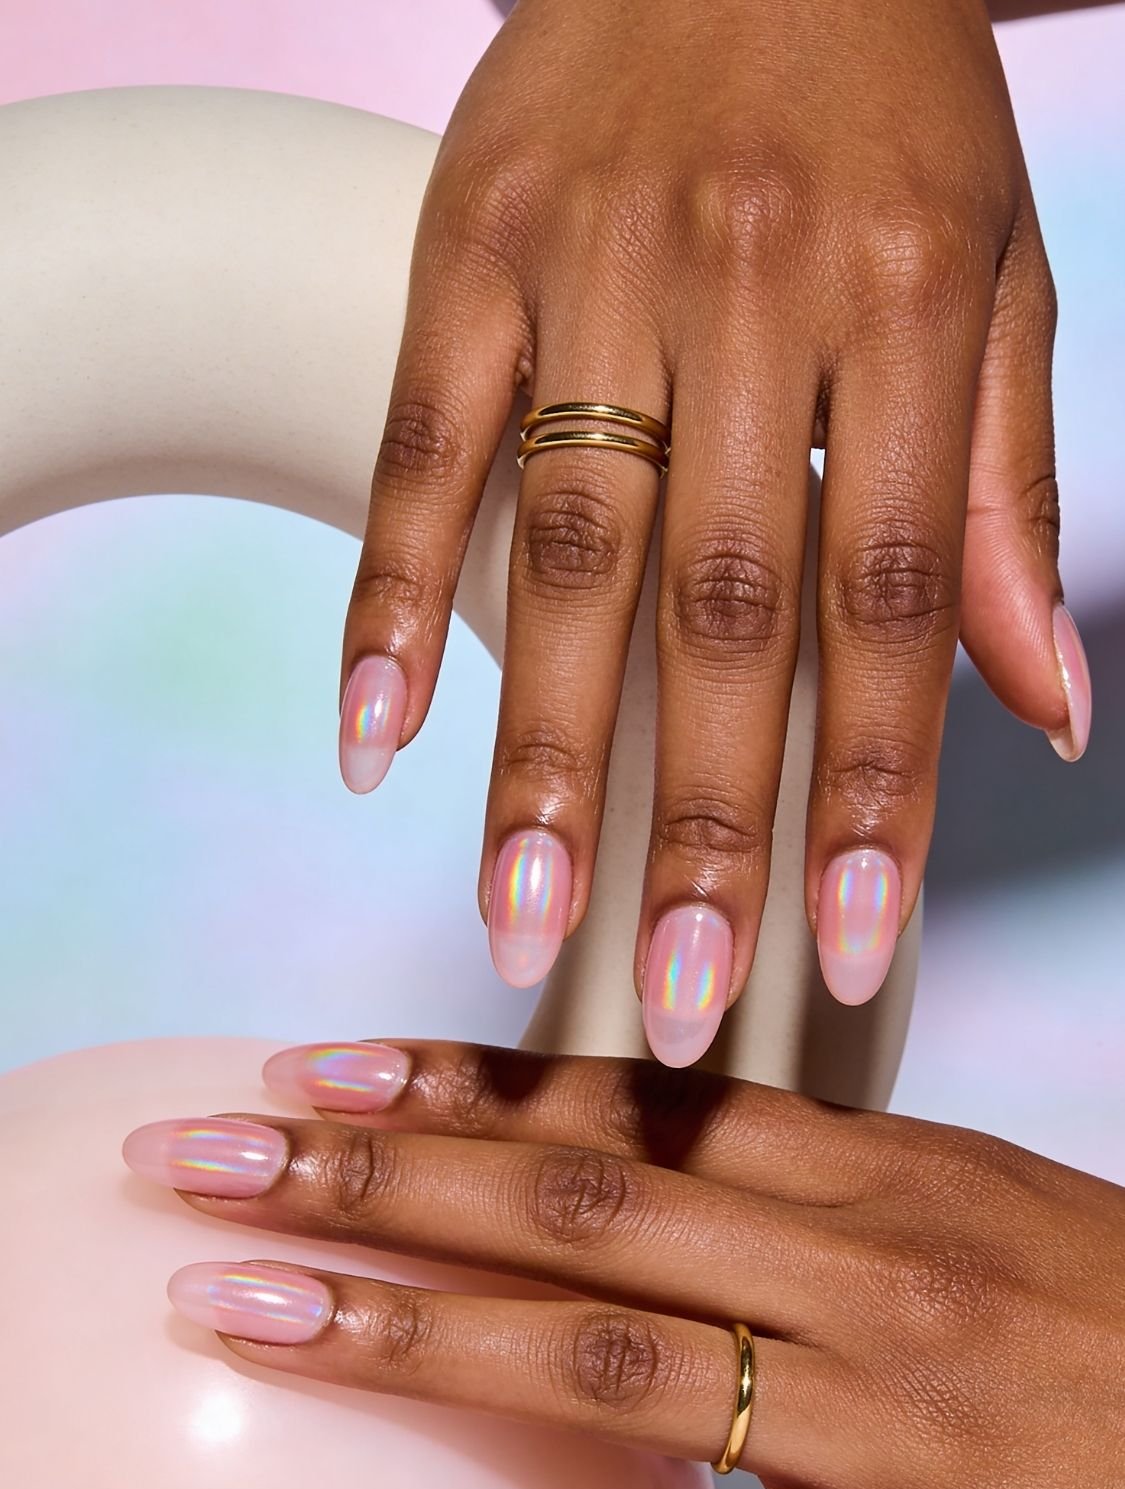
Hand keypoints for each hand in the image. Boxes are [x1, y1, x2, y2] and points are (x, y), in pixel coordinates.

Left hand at [123, 1038, 1124, 1488]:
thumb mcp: (985, 1208)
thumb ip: (816, 1176)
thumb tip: (645, 1143)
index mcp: (886, 1168)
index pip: (634, 1101)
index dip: (459, 1077)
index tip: (312, 1060)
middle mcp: (864, 1270)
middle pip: (575, 1200)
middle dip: (371, 1170)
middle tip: (203, 1154)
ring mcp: (879, 1425)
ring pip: (596, 1359)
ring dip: (395, 1334)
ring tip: (236, 1312)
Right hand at [338, 0, 1090, 1063]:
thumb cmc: (887, 106)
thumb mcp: (998, 273)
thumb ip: (1008, 499)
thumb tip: (1041, 712)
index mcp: (913, 298)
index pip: (897, 597)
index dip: (873, 788)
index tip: (844, 951)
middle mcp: (755, 289)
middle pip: (722, 605)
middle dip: (704, 822)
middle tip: (675, 1001)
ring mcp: (595, 266)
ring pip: (563, 546)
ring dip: (538, 753)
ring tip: (521, 922)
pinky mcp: (468, 245)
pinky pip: (422, 437)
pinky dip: (387, 589)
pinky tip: (370, 737)